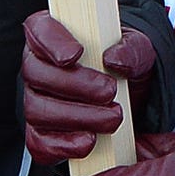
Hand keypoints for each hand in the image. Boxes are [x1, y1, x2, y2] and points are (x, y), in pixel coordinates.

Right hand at [21, 12, 160, 165]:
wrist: (131, 99)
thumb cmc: (125, 65)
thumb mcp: (138, 49)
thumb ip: (131, 48)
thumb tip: (114, 58)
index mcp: (54, 35)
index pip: (39, 29)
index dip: (53, 42)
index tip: (76, 54)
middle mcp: (37, 67)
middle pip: (36, 73)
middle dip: (74, 85)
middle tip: (109, 92)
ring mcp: (36, 101)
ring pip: (37, 110)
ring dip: (77, 116)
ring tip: (112, 118)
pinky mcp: (41, 134)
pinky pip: (39, 143)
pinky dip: (64, 145)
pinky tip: (89, 141)